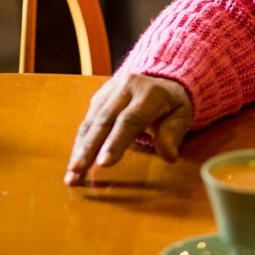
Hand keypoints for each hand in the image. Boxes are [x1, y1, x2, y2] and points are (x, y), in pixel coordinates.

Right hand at [64, 74, 192, 185]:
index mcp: (150, 93)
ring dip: (79, 149)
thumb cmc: (173, 104)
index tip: (104, 164)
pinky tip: (75, 162)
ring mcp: (109, 91)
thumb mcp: (182, 116)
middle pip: (104, 120)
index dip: (116, 142)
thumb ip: (174, 134)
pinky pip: (87, 121)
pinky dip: (80, 143)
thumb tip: (169, 156)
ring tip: (72, 174)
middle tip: (77, 171)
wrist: (162, 80)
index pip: (130, 119)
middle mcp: (126, 88)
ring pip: (91, 121)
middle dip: (89, 148)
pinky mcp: (98, 97)